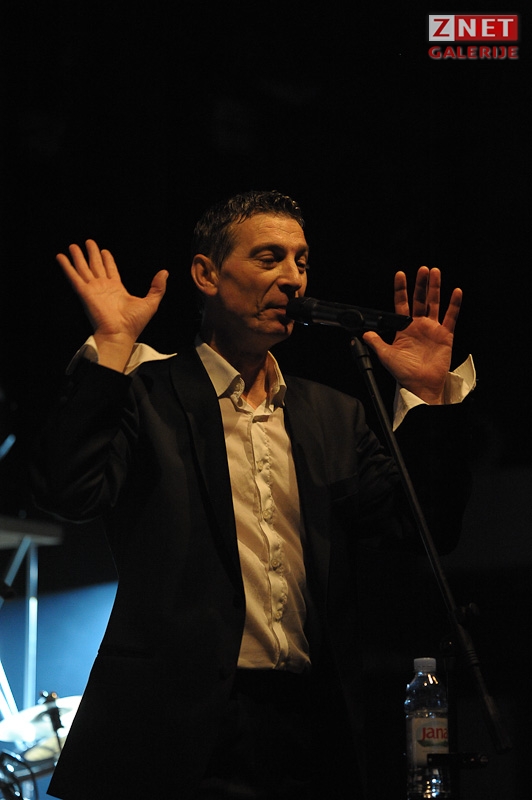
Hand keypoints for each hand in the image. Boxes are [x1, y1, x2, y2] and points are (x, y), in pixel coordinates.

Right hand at [57, 239, 167, 370]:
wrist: (120, 333)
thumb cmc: (134, 323)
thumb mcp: (151, 302)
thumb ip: (157, 287)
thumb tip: (164, 272)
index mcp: (117, 289)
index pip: (110, 270)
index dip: (107, 259)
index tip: (104, 250)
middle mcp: (103, 288)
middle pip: (96, 266)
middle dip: (92, 254)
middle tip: (88, 242)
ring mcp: (93, 289)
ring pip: (83, 268)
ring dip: (78, 257)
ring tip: (73, 246)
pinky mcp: (84, 292)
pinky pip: (74, 276)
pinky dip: (67, 267)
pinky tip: (61, 257)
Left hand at [362, 267, 461, 403]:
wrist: (420, 385)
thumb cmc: (404, 373)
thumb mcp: (386, 356)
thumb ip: (376, 342)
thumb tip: (363, 333)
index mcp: (404, 328)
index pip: (402, 304)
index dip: (401, 289)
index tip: (400, 275)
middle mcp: (419, 326)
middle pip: (419, 300)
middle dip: (421, 284)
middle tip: (422, 269)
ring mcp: (433, 329)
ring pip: (434, 304)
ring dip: (435, 288)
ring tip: (435, 272)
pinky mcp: (445, 335)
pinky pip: (451, 317)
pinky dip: (454, 304)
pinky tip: (456, 292)